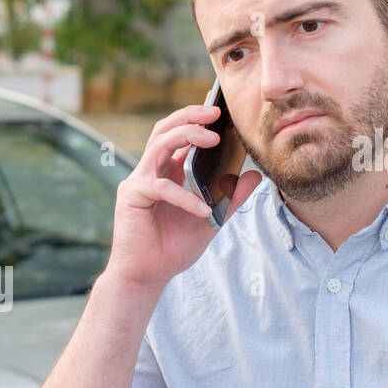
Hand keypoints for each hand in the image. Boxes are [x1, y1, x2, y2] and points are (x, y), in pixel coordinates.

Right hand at [104, 102, 261, 292]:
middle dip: (190, 116)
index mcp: (167, 173)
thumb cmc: (172, 248)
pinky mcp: (131, 197)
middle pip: (165, 129)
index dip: (196, 119)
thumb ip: (230, 198)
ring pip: (159, 145)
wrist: (148, 276)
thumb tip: (255, 177)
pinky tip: (202, 210)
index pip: (178, 135)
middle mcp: (150, 172)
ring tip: (213, 140)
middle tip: (215, 112)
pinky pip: (161, 188)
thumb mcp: (211, 219)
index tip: (220, 112)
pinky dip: (184, 197)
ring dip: (187, 136)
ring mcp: (138, 182)